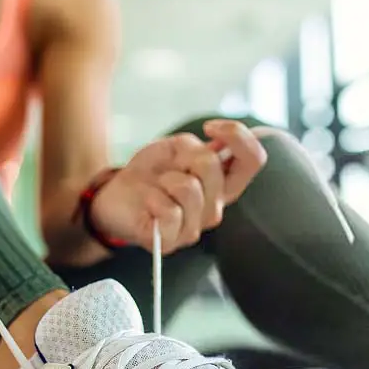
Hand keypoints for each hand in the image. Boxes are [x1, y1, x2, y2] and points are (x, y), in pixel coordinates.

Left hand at [90, 121, 266, 254]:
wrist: (115, 196)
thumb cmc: (150, 174)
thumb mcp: (174, 150)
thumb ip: (198, 149)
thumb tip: (217, 148)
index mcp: (222, 184)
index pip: (253, 159)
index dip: (238, 136)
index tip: (210, 127)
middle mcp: (214, 208)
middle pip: (213, 168)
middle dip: (184, 156)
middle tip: (168, 167)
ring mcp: (194, 227)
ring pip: (190, 189)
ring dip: (166, 178)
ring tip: (157, 186)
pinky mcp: (170, 241)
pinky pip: (169, 211)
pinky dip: (153, 198)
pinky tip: (148, 202)